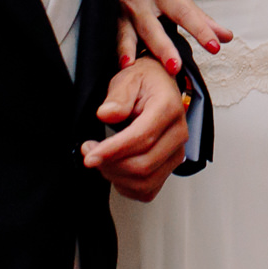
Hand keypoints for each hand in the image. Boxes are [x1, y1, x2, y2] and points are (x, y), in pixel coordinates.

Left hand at [84, 57, 189, 200]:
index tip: (89, 155)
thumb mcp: (127, 78)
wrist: (159, 86)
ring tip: (100, 160)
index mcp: (169, 108)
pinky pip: (148, 190)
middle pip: (143, 164)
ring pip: (145, 181)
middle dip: (110, 164)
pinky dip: (126, 187)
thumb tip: (108, 114)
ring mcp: (176, 152)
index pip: (142, 137)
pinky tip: (114, 171)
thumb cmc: (144, 83)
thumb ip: (118, 96)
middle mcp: (178, 133)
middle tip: (89, 152)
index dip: (112, 150)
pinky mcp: (170, 166)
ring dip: (116, 177)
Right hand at [117, 0, 231, 73]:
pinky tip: (121, 66)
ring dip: (129, 50)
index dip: (200, 30)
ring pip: (127, 33)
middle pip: (153, 26)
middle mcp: (141, 2)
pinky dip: (116, 52)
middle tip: (175, 66)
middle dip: (163, 47)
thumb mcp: (178, 2)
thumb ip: (202, 21)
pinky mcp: (107, 23)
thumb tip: (226, 37)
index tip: (215, 46)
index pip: (185, 13)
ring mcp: (122, 13)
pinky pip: (112, 40)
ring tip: (132, 64)